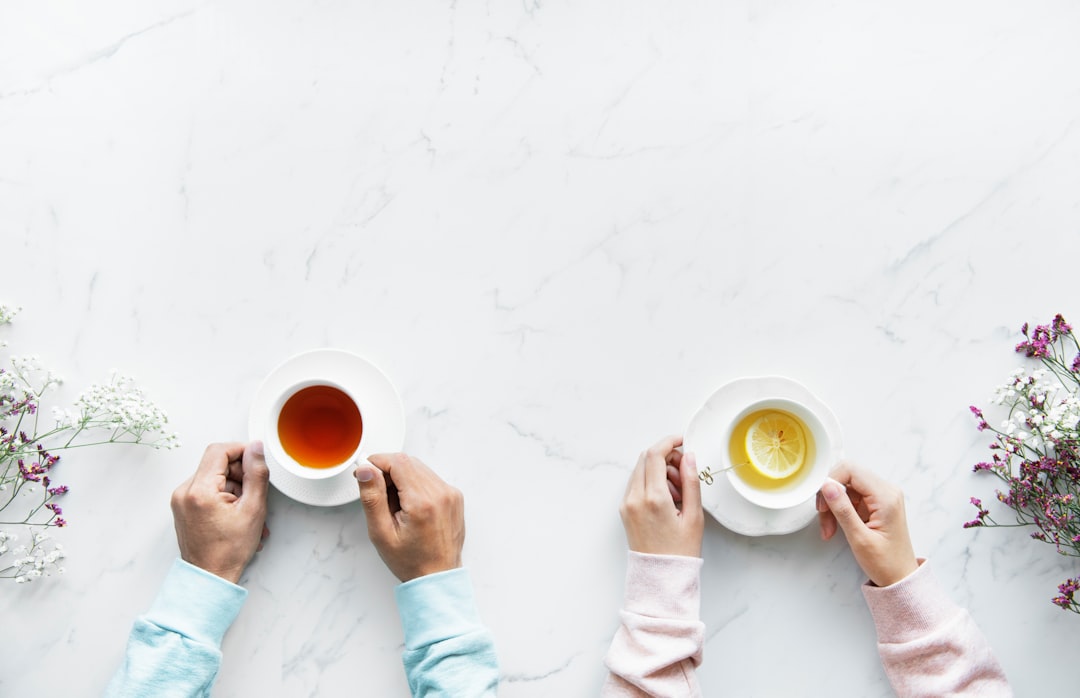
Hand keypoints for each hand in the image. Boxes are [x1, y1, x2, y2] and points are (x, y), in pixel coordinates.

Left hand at [171, 442, 270, 584]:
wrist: (209, 578)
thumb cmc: (228, 551)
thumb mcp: (253, 509)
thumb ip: (256, 474)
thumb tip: (255, 448)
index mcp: (199, 490)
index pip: (219, 451)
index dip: (241, 450)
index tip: (256, 460)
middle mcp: (184, 492)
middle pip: (216, 464)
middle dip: (240, 475)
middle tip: (254, 494)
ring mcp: (181, 500)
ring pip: (213, 478)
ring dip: (235, 488)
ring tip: (248, 511)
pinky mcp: (183, 507)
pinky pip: (206, 490)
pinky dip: (224, 497)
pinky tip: (237, 514)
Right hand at [355, 453, 463, 581]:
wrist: (437, 577)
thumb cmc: (410, 561)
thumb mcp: (381, 532)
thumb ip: (372, 497)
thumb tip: (367, 469)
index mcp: (422, 502)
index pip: (397, 462)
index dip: (377, 462)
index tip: (365, 474)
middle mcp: (441, 494)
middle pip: (408, 462)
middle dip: (388, 471)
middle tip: (379, 495)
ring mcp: (451, 494)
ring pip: (419, 468)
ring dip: (402, 478)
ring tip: (395, 506)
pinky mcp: (454, 497)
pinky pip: (430, 478)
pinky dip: (415, 485)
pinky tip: (409, 506)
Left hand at [619, 435, 703, 557]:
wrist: (660, 577)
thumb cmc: (680, 552)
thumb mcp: (694, 516)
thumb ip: (691, 482)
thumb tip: (688, 456)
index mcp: (652, 498)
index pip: (654, 455)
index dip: (669, 442)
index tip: (682, 440)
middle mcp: (634, 498)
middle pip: (645, 458)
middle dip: (666, 457)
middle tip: (684, 473)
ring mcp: (626, 504)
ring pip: (640, 470)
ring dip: (659, 470)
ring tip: (679, 491)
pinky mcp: (624, 510)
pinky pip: (636, 483)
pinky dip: (651, 481)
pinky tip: (667, 497)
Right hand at [817, 462, 918, 586]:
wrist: (900, 578)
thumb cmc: (885, 563)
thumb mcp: (860, 538)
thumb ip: (843, 509)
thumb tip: (827, 485)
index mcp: (885, 496)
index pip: (851, 470)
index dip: (830, 481)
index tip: (821, 503)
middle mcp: (886, 491)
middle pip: (847, 476)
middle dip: (830, 495)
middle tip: (822, 516)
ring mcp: (881, 497)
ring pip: (845, 487)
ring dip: (832, 505)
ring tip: (828, 529)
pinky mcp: (875, 504)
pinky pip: (850, 497)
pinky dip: (839, 510)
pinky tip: (835, 527)